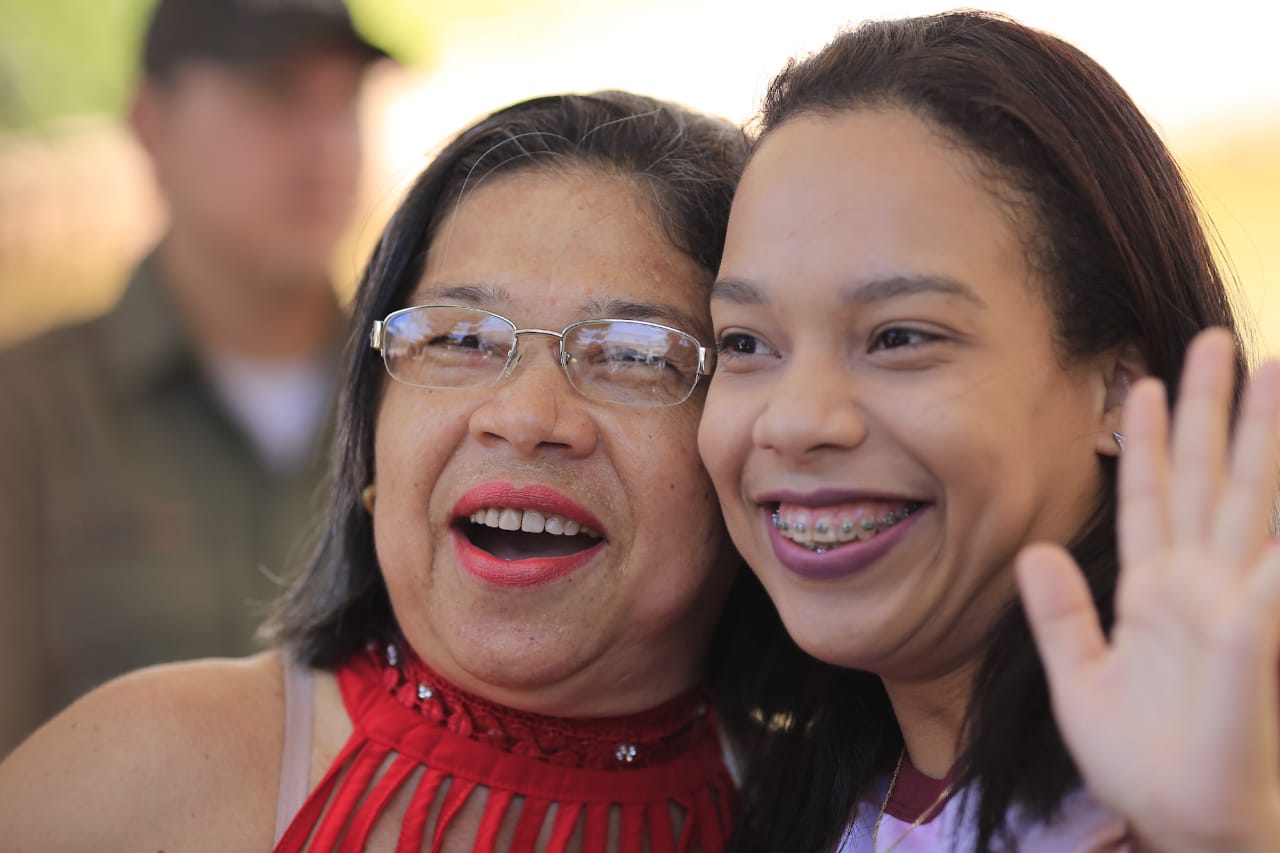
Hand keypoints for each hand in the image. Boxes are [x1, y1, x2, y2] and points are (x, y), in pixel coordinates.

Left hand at [1017, 328, 1279, 852]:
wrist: (1182, 823)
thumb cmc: (1139, 760)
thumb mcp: (1078, 678)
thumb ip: (1058, 614)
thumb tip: (1033, 551)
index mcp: (1153, 593)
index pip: (1149, 498)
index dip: (1146, 442)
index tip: (1140, 384)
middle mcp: (1198, 586)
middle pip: (1206, 479)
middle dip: (1212, 411)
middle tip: (1215, 341)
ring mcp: (1232, 607)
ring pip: (1247, 503)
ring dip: (1258, 439)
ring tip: (1269, 372)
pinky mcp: (1248, 641)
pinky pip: (1267, 583)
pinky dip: (1273, 549)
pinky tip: (1276, 502)